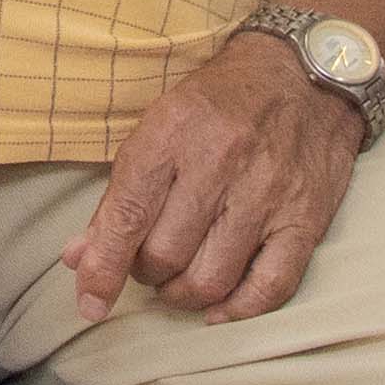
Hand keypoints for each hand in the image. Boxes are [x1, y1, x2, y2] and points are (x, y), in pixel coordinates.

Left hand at [67, 26, 363, 319]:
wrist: (302, 74)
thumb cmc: (219, 104)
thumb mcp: (158, 127)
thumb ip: (119, 196)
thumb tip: (79, 258)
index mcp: (172, 133)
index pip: (128, 215)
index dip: (103, 268)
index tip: (90, 302)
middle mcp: (220, 162)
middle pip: (166, 255)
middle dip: (146, 273)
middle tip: (148, 264)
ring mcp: (266, 193)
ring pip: (211, 278)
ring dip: (183, 295)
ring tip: (178, 281)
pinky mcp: (305, 218)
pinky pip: (269, 286)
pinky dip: (238, 310)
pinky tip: (219, 309)